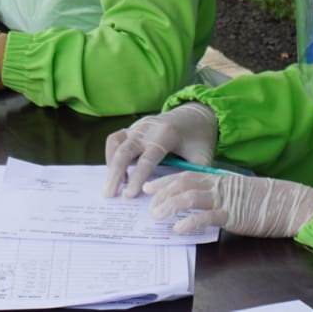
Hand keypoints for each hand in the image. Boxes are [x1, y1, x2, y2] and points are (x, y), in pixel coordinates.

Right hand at [103, 102, 218, 197]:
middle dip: (115, 174)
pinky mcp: (132, 128)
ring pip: (115, 144)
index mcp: (166, 135)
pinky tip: (117, 172)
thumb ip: (191, 176)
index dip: (137, 177)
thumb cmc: (200, 139)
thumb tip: (177, 197)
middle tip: (109, 194)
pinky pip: (115, 140)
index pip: (147, 159)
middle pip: (124, 151)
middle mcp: (147, 128)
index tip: (129, 195)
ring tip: (112, 186)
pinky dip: (111, 156)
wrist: (194, 115)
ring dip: (110, 165)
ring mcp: (137, 126)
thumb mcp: (203, 157)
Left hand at [146, 172, 312, 237]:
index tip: (149, 187)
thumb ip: (221, 193)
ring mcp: (225, 199)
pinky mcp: (232, 215)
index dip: (165, 181)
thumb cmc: (267, 200)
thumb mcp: (240, 191)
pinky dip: (189, 222)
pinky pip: (206, 217)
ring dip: (169, 206)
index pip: (187, 176)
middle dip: (161, 193)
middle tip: (147, 203)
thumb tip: (203, 201)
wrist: (291, 203)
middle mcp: (219, 186)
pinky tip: (178, 228)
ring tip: (157, 215)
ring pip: (189, 197)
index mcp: (220, 179)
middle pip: (183, 184)